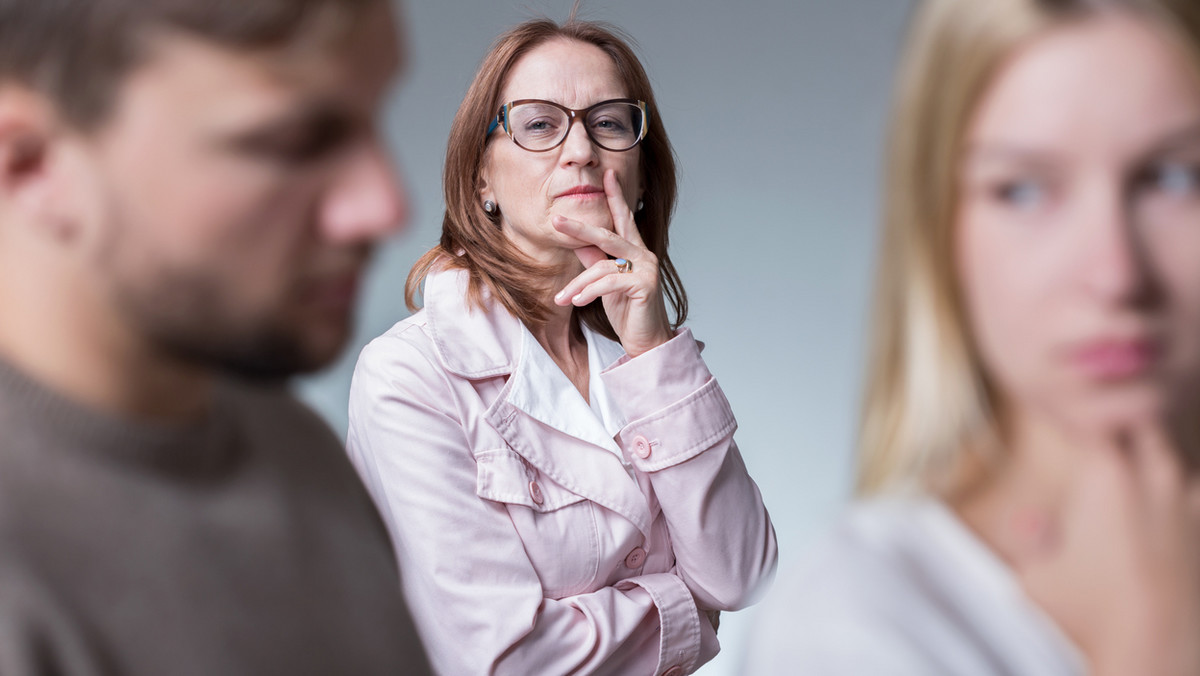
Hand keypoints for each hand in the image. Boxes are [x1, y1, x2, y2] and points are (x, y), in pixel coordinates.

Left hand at [552, 169, 671, 356]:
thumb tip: (577, 242)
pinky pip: (608, 283)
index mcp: (635, 251)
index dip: (615, 196)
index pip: (623, 218)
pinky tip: (577, 302)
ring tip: (562, 299)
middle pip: (608, 234)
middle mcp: (644, 255)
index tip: (608, 173)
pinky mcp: (645, 285)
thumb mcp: (605, 284)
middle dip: (579, 228)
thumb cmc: (628, 312)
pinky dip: (589, 292)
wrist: (647, 342)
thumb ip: (594, 261)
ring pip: (602, 266)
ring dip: (577, 284)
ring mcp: (647, 268)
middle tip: (556, 219)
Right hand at [1012, 422, 1199, 675]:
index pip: (1094, 412)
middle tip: (1097, 431)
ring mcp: (1190, 505)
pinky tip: (1166, 509)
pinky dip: (1178, 496)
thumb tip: (1031, 519)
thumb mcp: (1034, 576)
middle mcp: (1155, 479)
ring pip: (1173, 456)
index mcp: (1107, 475)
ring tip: (1131, 471)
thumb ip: (1030, 537)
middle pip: (1142, 420)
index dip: (1079, 409)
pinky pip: (1193, 497)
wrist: (1158, 654)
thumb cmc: (1090, 613)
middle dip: (1120, 419)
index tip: (1064, 414)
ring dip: (1152, 456)